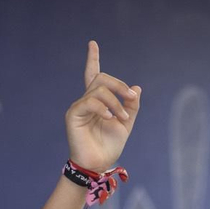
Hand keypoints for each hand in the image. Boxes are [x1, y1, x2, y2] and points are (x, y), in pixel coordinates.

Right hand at [66, 40, 140, 172]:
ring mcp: (79, 107)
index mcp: (98, 101)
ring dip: (115, 101)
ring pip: (98, 89)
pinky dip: (103, 107)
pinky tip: (110, 118)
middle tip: (131, 98)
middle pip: (101, 78)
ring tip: (121, 117)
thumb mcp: (126, 123)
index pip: (93, 74)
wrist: (98, 164)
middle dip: (119, 85)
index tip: (92, 44)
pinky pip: (89, 102)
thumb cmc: (109, 146)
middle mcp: (87, 101)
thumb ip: (131, 106)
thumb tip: (136, 88)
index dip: (93, 59)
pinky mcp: (73, 115)